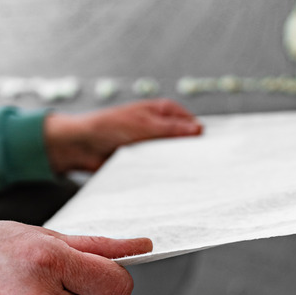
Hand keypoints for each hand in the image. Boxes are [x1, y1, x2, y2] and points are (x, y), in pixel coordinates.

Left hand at [45, 99, 202, 172]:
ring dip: (177, 165)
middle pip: (186, 142)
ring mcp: (154, 146)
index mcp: (164, 112)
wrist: (81, 146)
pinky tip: (171, 182)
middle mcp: (162, 128)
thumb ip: (172, 128)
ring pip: (174, 157)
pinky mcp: (145, 162)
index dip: (203, 137)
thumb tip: (199, 130)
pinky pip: (160, 169)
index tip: (214, 151)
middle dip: (192, 153)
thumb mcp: (144, 124)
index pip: (192, 123)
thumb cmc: (108, 126)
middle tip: (205, 167)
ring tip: (190, 177)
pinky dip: (164, 175)